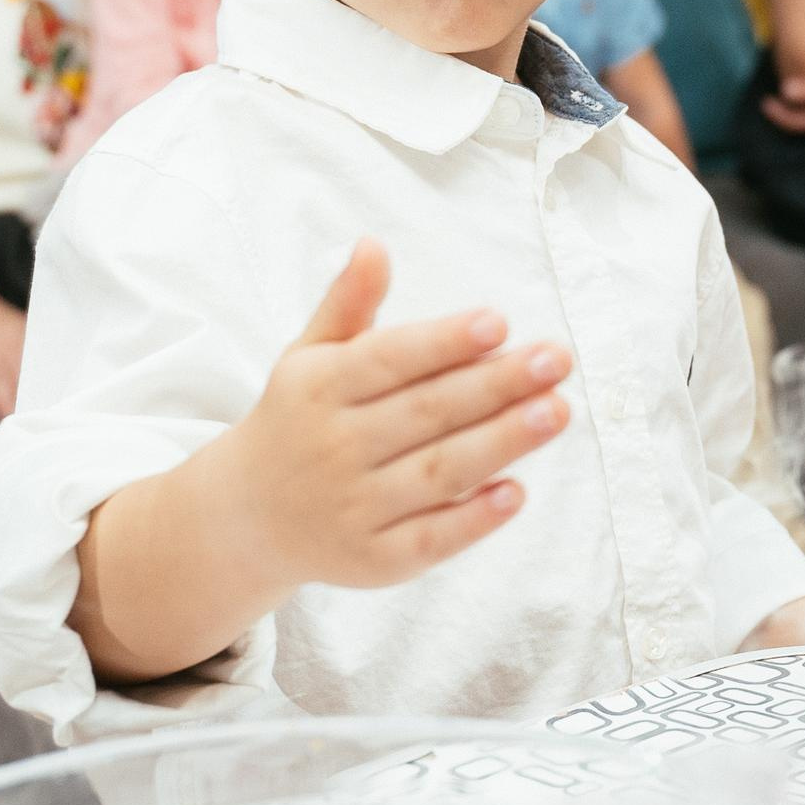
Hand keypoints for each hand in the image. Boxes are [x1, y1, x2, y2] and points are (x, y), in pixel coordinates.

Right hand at [214, 239, 570, 591]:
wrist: (246, 517)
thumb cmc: (298, 420)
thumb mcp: (309, 357)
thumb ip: (347, 305)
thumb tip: (373, 244)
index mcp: (317, 388)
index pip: (390, 360)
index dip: (444, 341)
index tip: (500, 322)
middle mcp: (332, 448)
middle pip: (426, 413)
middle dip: (497, 385)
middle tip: (557, 360)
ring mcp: (352, 508)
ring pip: (438, 473)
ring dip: (501, 443)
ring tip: (558, 412)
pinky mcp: (372, 560)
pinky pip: (428, 539)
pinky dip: (472, 520)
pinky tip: (518, 492)